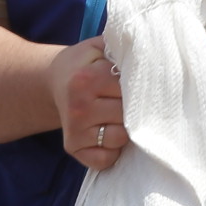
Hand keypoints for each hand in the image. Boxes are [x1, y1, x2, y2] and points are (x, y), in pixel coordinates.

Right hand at [49, 37, 127, 170]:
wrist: (53, 81)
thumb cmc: (84, 64)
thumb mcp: (99, 47)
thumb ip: (123, 46)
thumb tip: (152, 50)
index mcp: (86, 79)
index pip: (129, 90)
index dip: (137, 87)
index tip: (134, 83)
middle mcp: (79, 107)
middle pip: (127, 115)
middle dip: (133, 108)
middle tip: (127, 101)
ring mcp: (74, 130)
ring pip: (120, 138)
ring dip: (125, 129)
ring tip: (117, 115)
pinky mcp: (73, 148)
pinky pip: (104, 159)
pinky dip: (112, 151)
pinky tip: (107, 133)